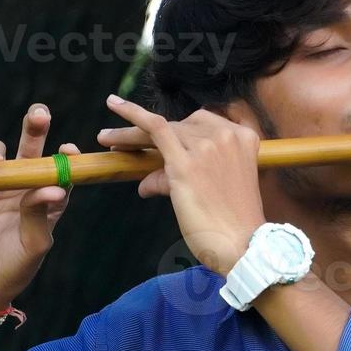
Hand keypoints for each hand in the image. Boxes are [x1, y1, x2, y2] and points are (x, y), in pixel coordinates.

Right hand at [0, 103, 78, 311]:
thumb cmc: (11, 269)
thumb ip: (40, 214)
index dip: (64, 158)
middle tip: (39, 114)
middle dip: (34, 130)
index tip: (67, 149)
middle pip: (30, 151)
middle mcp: (20, 189)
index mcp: (44, 202)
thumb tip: (56, 186)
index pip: (58, 172)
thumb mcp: (32, 246)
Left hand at [97, 94, 265, 274]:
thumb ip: (185, 175)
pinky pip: (154, 128)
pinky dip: (132, 115)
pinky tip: (114, 104)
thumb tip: (148, 181)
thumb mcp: (217, 189)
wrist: (244, 246)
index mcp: (243, 138)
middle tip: (119, 141)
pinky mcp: (185, 163)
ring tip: (106, 139)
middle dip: (149, 134)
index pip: (202, 125)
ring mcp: (206, 147)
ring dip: (131, 135)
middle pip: (179, 125)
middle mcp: (227, 136)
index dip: (176, 130)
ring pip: (161, 129)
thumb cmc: (232, 225)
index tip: (154, 138)